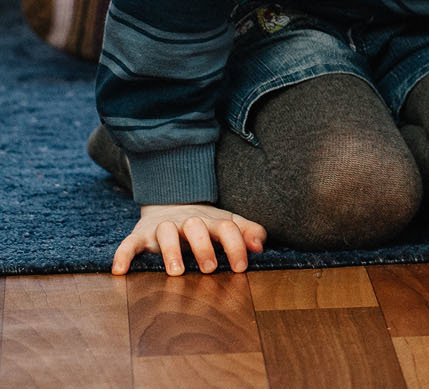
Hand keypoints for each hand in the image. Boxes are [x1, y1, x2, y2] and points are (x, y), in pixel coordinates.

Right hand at [112, 203, 266, 275]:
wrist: (171, 204)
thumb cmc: (206, 224)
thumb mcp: (229, 224)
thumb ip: (249, 232)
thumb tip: (261, 246)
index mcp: (212, 221)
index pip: (227, 228)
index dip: (236, 246)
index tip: (240, 268)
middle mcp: (188, 222)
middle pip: (196, 227)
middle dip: (203, 246)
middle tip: (209, 268)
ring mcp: (162, 227)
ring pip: (165, 232)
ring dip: (170, 251)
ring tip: (176, 272)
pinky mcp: (140, 234)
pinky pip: (129, 243)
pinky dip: (123, 254)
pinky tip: (120, 271)